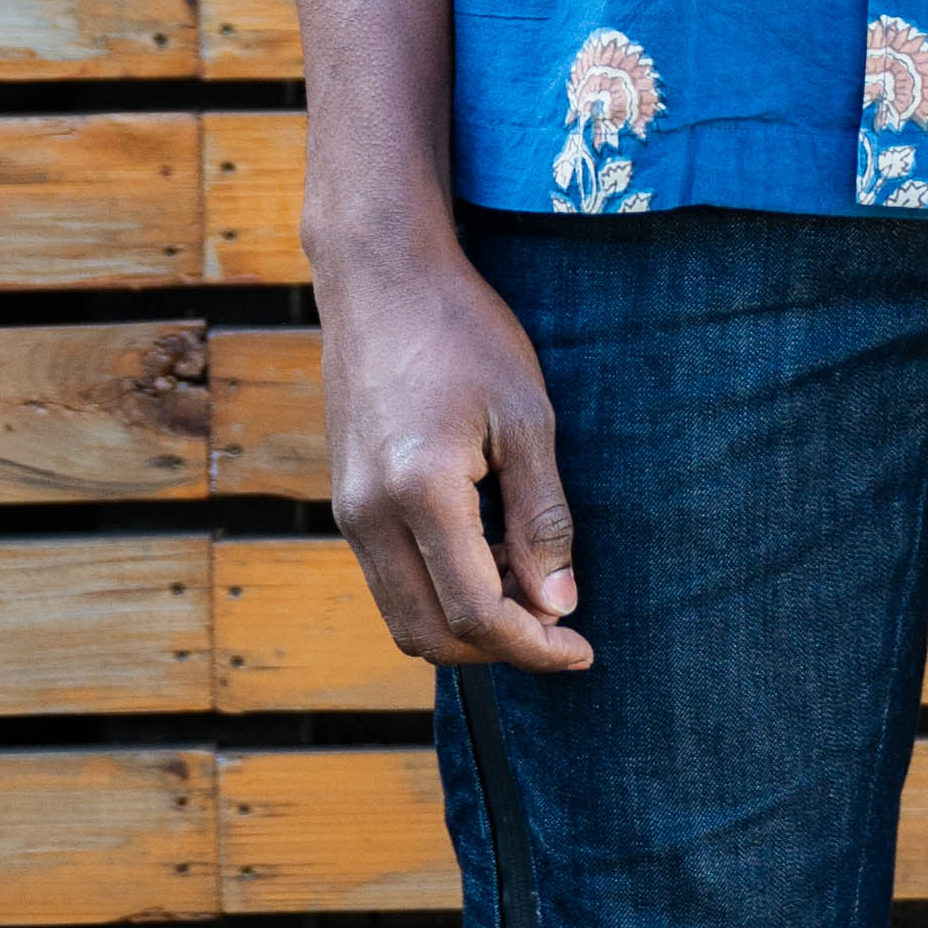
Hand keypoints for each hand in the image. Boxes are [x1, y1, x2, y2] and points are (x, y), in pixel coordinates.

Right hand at [323, 246, 590, 672]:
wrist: (380, 277)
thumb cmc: (463, 333)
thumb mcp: (527, 418)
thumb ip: (542, 519)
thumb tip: (559, 605)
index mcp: (420, 491)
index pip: (475, 614)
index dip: (534, 648)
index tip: (582, 649)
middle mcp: (368, 514)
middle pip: (429, 637)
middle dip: (498, 650)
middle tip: (558, 623)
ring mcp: (348, 511)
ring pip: (403, 616)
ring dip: (466, 625)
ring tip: (527, 584)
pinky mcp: (345, 500)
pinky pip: (390, 580)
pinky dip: (439, 592)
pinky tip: (488, 554)